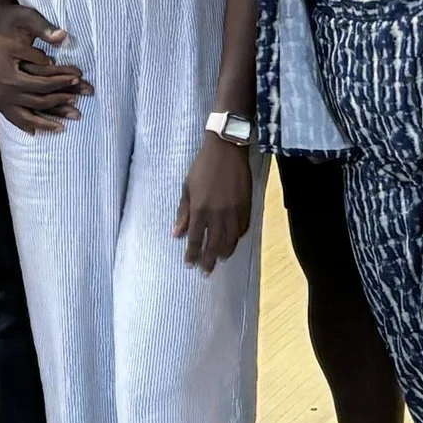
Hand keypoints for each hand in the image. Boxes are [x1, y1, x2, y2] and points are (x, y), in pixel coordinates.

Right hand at [0, 6, 91, 133]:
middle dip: (59, 103)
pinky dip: (23, 125)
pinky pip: (11, 118)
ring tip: (61, 129)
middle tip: (76, 103)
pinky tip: (33, 131)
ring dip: (45, 123)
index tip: (77, 80)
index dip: (62, 82)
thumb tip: (54, 63)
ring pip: (26, 117)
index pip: (44, 85)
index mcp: (14, 80)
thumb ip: (35, 55)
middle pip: (39, 103)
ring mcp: (1, 101)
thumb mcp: (13, 45)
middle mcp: (8, 95)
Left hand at [175, 136, 253, 272]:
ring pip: (231, 240)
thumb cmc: (202, 167)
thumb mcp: (187, 188)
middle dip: (209, 261)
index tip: (190, 266)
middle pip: (214, 245)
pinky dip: (238, 237)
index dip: (192, 254)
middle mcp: (217, 214)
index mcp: (200, 209)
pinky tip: (234, 241)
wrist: (227, 150)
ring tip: (221, 260)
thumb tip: (176, 234)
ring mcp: (234, 211)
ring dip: (225, 252)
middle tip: (206, 272)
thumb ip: (183, 213)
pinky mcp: (246, 205)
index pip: (195, 239)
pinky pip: (243, 228)